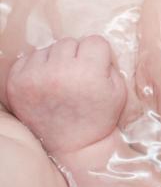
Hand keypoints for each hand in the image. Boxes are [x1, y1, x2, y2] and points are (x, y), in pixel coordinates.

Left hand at [6, 36, 126, 154]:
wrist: (73, 146)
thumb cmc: (99, 117)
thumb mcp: (118, 90)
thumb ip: (108, 64)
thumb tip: (91, 46)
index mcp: (88, 73)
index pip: (94, 41)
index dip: (99, 55)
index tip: (97, 69)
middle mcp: (59, 72)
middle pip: (70, 42)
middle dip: (77, 56)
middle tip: (78, 77)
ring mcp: (34, 77)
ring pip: (48, 49)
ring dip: (56, 61)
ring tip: (61, 81)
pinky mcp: (16, 83)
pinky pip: (29, 59)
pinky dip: (37, 68)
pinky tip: (45, 84)